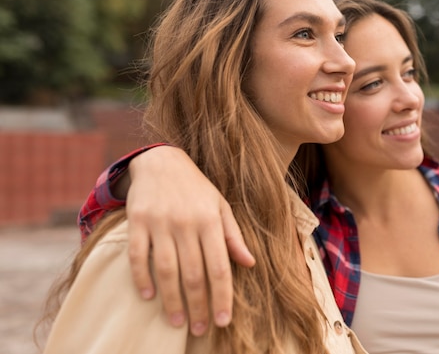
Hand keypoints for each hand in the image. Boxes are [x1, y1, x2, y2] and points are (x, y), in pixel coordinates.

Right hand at [124, 146, 254, 334]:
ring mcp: (160, 222)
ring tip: (178, 321)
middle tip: (200, 329)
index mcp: (210, 221)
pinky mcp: (137, 221)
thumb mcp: (221, 206)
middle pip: (193, 274)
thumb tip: (250, 263)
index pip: (219, 266)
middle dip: (198, 306)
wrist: (161, 160)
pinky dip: (142, 278)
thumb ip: (233, 236)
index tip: (223, 320)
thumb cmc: (196, 188)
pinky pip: (138, 255)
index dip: (222, 296)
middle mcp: (186, 223)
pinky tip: (148, 296)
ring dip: (171, 300)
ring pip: (166, 269)